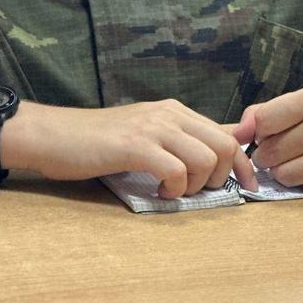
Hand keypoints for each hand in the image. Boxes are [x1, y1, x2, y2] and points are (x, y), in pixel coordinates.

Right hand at [8, 99, 256, 197]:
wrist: (53, 135)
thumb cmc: (97, 142)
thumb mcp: (146, 135)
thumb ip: (179, 141)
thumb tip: (221, 152)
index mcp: (174, 110)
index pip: (226, 132)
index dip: (244, 163)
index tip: (249, 187)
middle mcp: (168, 113)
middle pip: (223, 145)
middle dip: (220, 177)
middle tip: (194, 191)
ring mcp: (152, 127)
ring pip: (204, 158)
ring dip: (194, 186)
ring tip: (171, 190)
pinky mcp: (135, 146)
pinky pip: (175, 170)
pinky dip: (173, 189)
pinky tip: (157, 191)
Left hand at [233, 84, 302, 192]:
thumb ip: (269, 111)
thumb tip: (237, 133)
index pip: (264, 121)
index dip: (256, 131)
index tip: (261, 133)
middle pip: (271, 152)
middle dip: (266, 154)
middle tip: (277, 149)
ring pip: (286, 175)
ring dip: (282, 171)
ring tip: (294, 159)